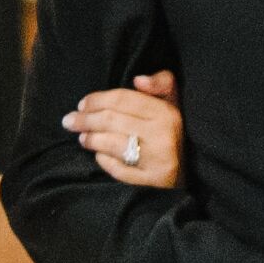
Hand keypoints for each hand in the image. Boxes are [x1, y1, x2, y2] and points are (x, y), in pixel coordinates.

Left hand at [67, 66, 181, 189]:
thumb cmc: (177, 132)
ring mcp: (158, 160)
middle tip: (69, 121)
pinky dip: (105, 161)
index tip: (81, 104)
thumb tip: (138, 80)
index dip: (97, 100)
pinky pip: (120, 170)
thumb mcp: (175, 103)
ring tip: (81, 138)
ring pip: (113, 145)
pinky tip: (98, 155)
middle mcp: (162, 135)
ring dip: (91, 140)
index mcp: (166, 112)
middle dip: (85, 120)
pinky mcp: (153, 182)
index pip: (123, 100)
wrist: (194, 171)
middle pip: (112, 121)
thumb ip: (161, 84)